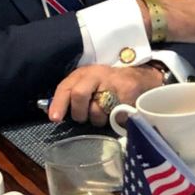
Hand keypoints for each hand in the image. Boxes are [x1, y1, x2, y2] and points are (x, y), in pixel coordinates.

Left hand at [47, 64, 162, 125]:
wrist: (139, 78)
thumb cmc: (108, 84)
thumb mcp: (88, 83)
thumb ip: (72, 95)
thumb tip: (54, 114)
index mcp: (84, 73)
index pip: (66, 87)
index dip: (59, 103)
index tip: (54, 118)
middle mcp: (97, 75)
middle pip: (79, 94)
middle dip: (79, 113)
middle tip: (84, 118)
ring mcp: (113, 84)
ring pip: (97, 111)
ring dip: (99, 119)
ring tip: (105, 114)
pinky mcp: (127, 94)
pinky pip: (114, 116)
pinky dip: (115, 120)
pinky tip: (118, 113)